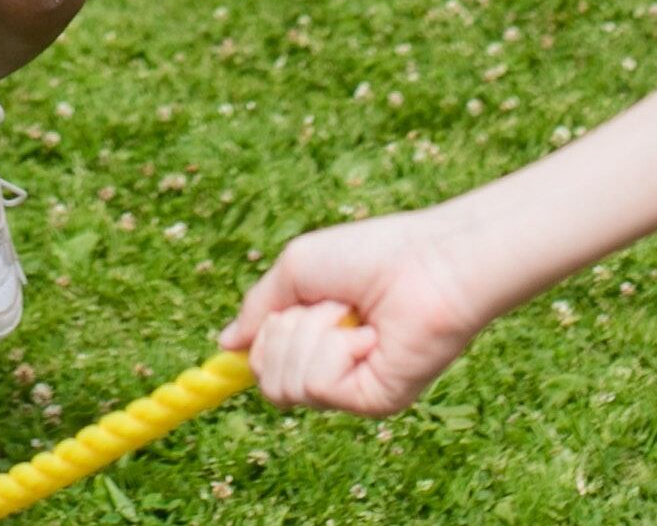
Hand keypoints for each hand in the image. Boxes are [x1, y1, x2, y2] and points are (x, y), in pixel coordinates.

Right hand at [220, 211, 496, 416]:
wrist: (430, 261)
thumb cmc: (373, 254)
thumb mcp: (298, 269)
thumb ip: (259, 306)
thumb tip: (226, 343)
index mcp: (316, 337)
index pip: (265, 362)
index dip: (252, 354)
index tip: (233, 347)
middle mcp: (333, 367)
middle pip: (266, 376)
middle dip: (284, 331)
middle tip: (328, 303)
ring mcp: (352, 388)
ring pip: (286, 385)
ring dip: (312, 334)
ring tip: (354, 314)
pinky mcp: (373, 402)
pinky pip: (319, 385)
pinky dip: (335, 349)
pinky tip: (370, 334)